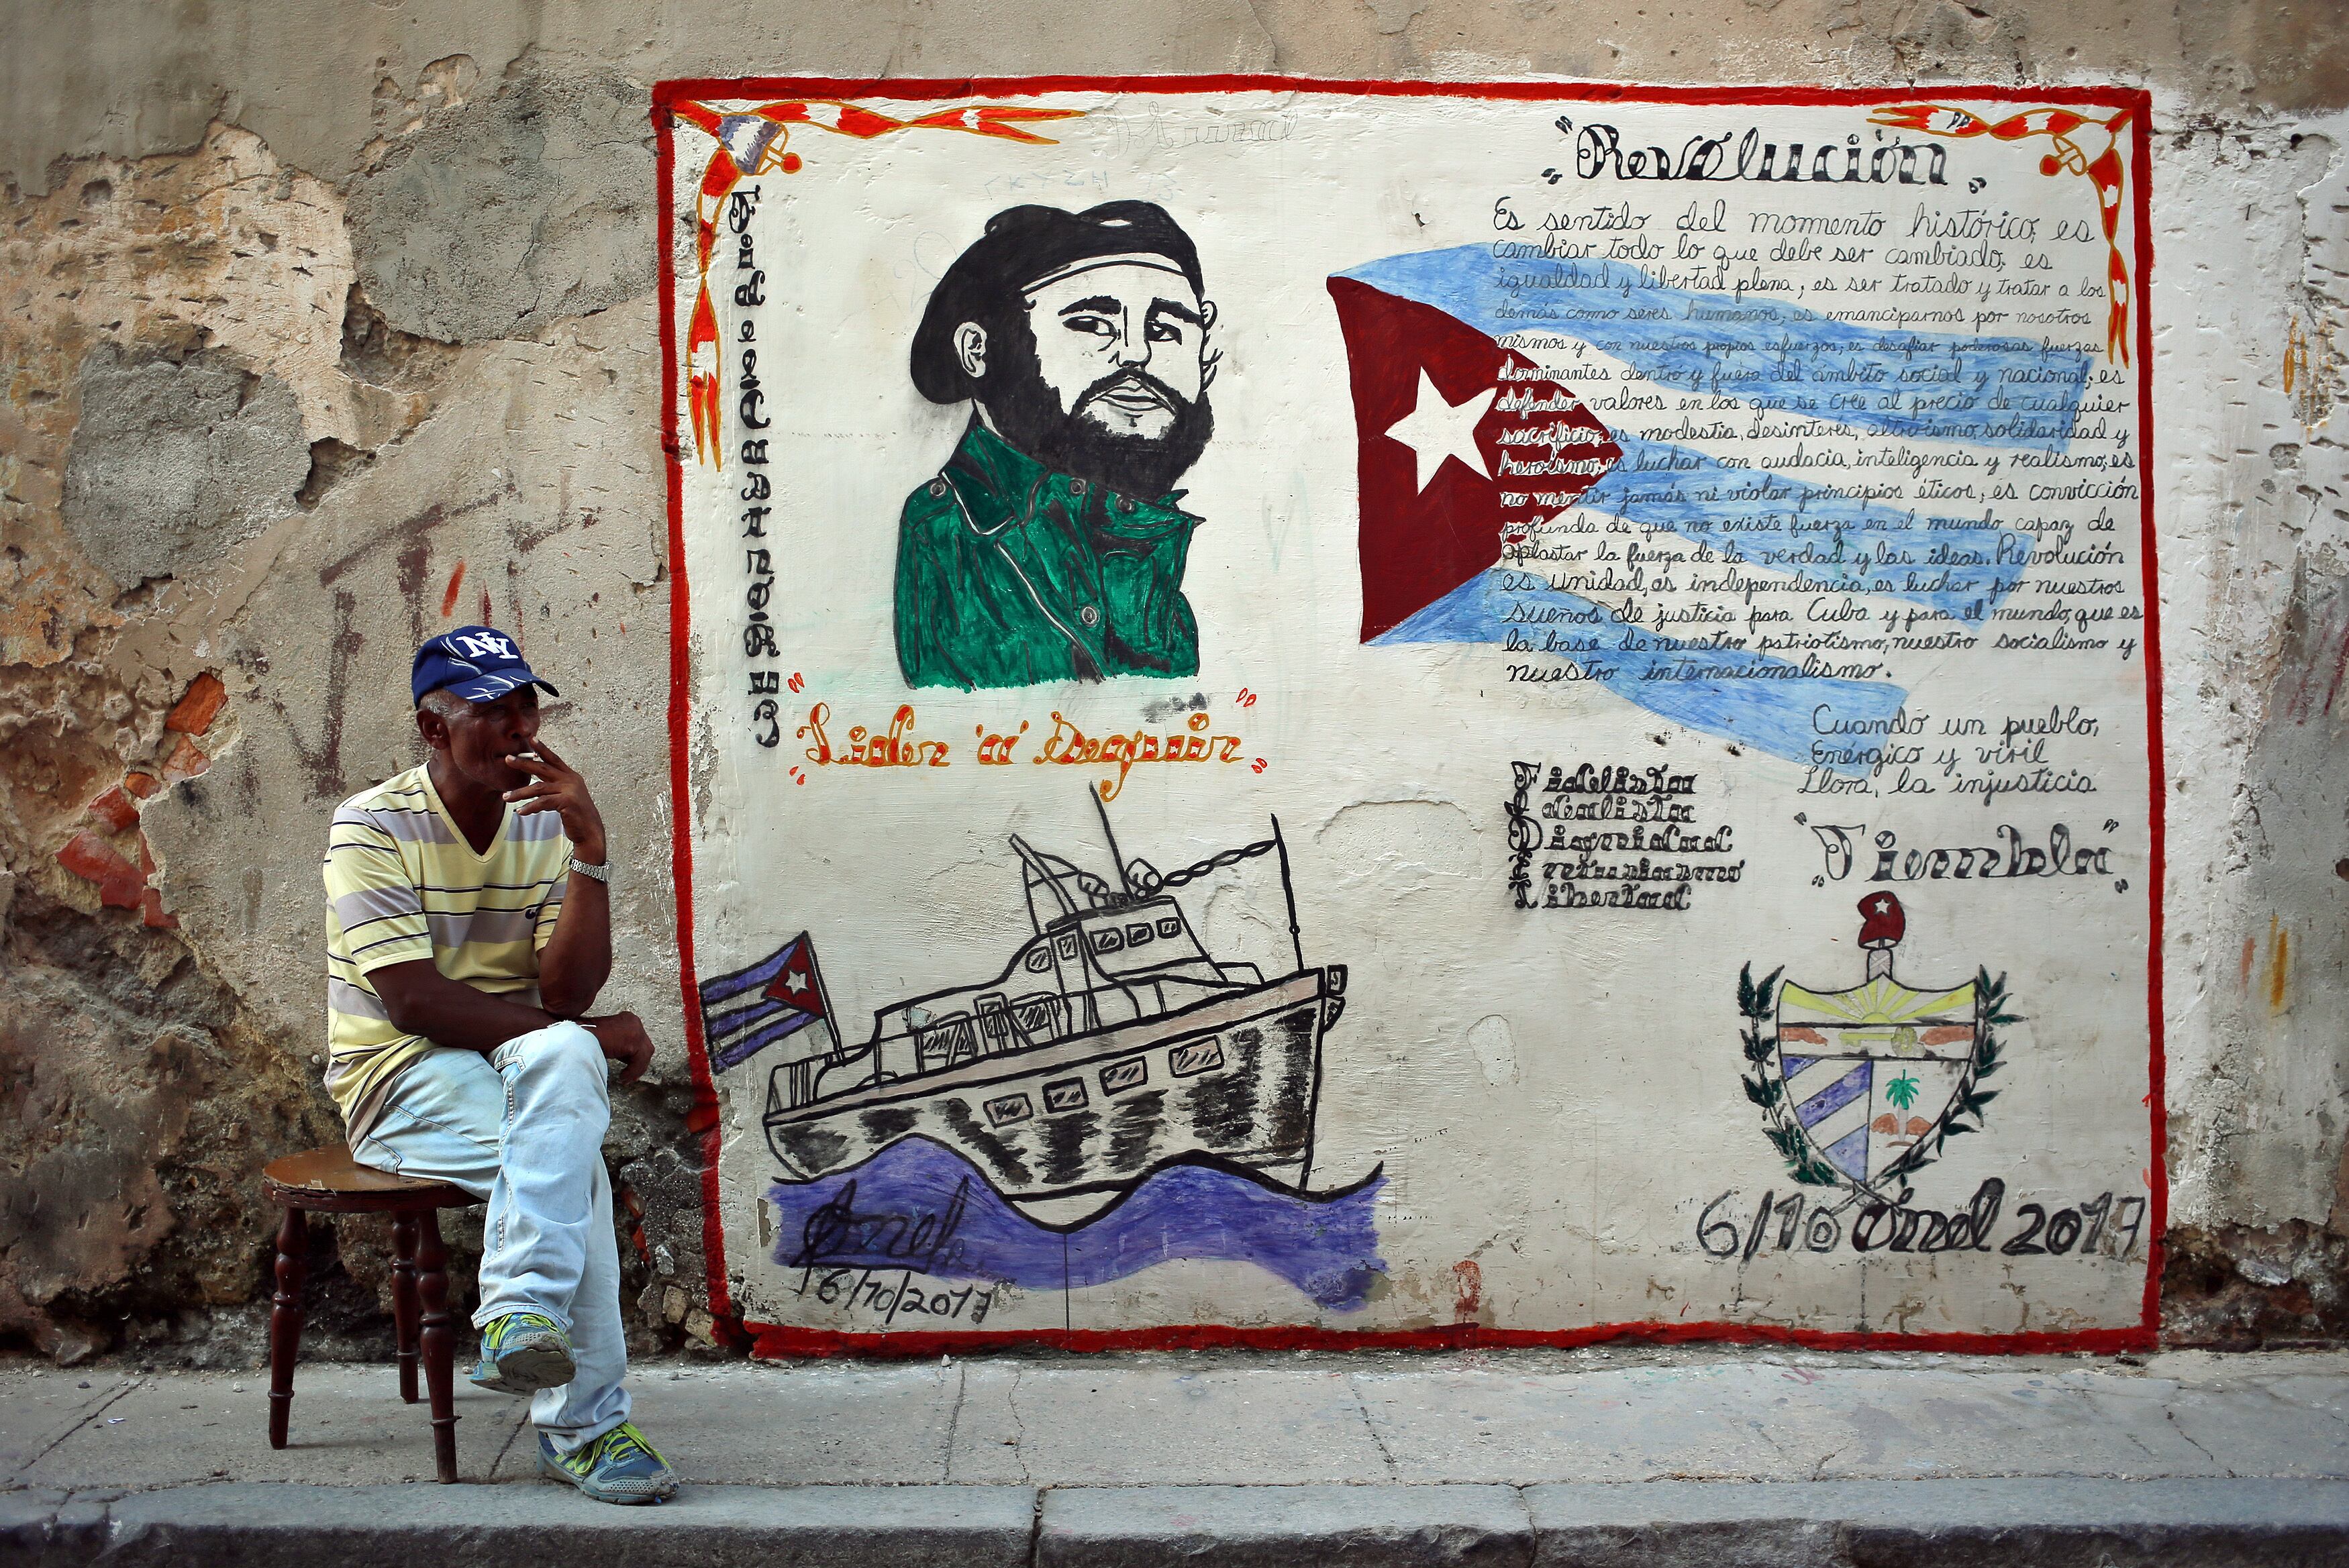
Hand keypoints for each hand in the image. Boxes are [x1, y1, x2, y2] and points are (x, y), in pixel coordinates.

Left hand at [503, 737, 607, 863]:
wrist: (590, 831)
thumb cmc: (576, 815)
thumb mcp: (567, 796)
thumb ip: (555, 787)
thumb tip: (537, 785)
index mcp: (571, 776)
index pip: (554, 759)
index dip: (542, 748)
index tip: (531, 739)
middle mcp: (571, 780)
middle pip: (543, 768)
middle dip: (523, 763)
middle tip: (508, 759)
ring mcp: (570, 790)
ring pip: (538, 788)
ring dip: (520, 793)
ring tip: (506, 797)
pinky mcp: (567, 802)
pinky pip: (542, 803)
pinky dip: (530, 807)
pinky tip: (520, 811)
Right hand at [586, 1011, 653, 1084]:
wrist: (577, 1038)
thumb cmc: (586, 1038)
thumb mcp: (607, 1038)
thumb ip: (618, 1043)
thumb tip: (624, 1056)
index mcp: (627, 1019)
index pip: (639, 1039)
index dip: (635, 1055)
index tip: (630, 1066)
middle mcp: (633, 1021)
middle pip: (645, 1046)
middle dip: (638, 1062)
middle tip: (630, 1074)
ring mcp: (635, 1030)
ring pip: (645, 1055)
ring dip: (636, 1069)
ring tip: (626, 1078)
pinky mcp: (633, 1041)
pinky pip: (639, 1061)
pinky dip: (633, 1072)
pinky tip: (623, 1077)